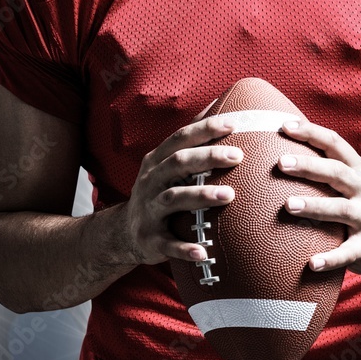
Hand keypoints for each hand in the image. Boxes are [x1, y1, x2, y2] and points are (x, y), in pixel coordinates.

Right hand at [123, 115, 241, 265]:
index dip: (204, 130)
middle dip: (208, 157)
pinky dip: (184, 248)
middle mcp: (151, 182)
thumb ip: (189, 144)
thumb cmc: (158, 192)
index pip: (180, 139)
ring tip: (229, 195)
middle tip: (238, 156)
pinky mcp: (150, 239)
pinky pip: (168, 244)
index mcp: (156, 161)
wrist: (122, 233)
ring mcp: (148, 210)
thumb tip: (219, 107)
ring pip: (174, 199)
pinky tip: (204, 252)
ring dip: (201, 196)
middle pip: (178, 163)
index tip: (233, 125)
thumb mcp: (166, 166)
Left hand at [277, 120, 360, 274]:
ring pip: (341, 209)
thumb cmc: (354, 203)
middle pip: (336, 173)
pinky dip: (331, 258)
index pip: (335, 143)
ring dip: (314, 206)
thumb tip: (276, 142)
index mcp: (356, 168)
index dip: (311, 132)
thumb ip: (321, 164)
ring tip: (288, 205)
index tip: (284, 126)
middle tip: (281, 163)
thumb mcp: (345, 180)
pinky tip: (311, 263)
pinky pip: (348, 252)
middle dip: (309, 166)